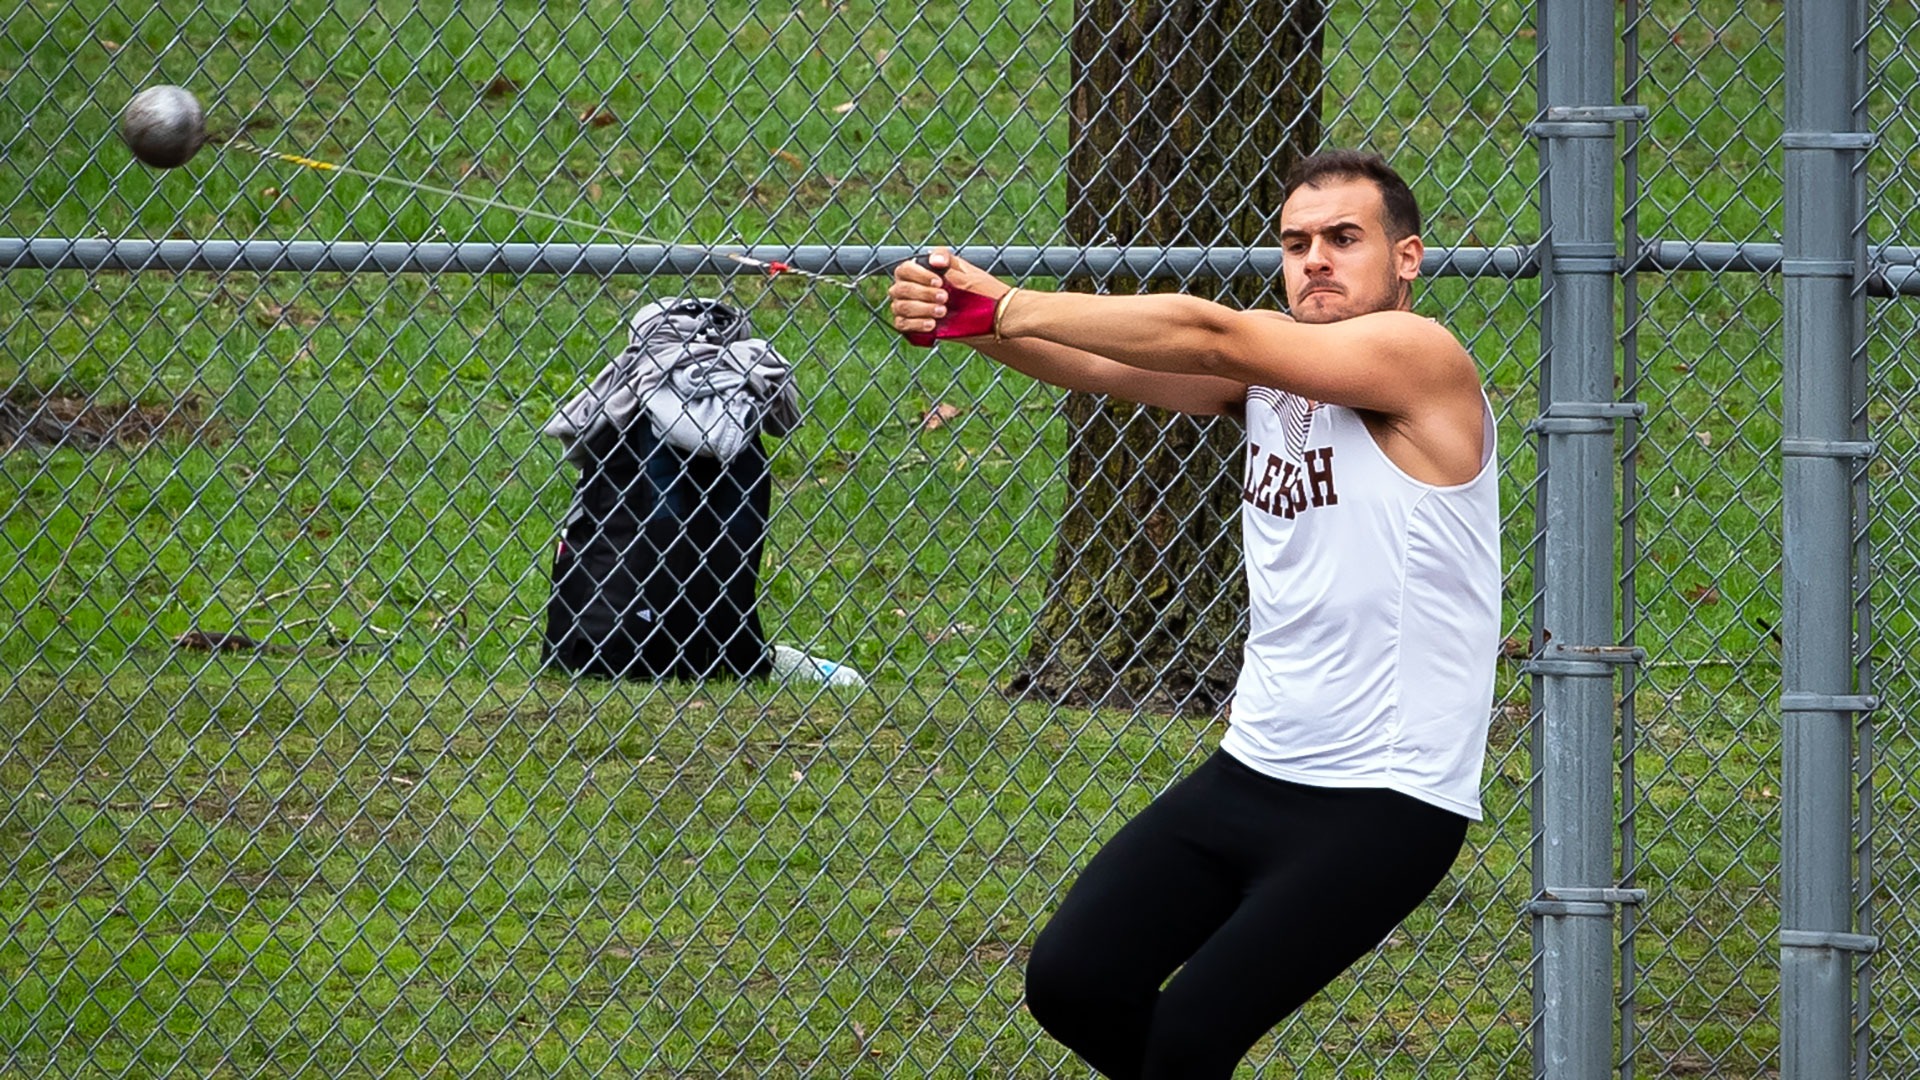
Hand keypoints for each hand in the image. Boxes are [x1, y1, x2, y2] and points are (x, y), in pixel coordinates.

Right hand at [889, 247, 1012, 343]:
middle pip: (901, 289)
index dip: (918, 276)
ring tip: (942, 312)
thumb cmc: (976, 289)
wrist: (989, 317)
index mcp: (919, 272)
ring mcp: (911, 308)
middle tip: (945, 298)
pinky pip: (902, 325)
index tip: (939, 282)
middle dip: (922, 294)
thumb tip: (935, 260)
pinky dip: (915, 324)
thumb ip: (947, 259)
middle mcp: (910, 289)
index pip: (904, 270)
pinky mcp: (914, 326)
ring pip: (900, 307)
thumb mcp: (964, 269)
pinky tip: (932, 325)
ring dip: (920, 309)